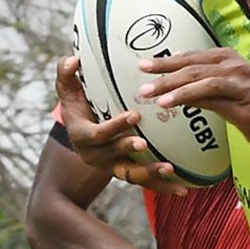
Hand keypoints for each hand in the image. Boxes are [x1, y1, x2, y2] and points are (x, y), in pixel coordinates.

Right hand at [55, 54, 183, 189]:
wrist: (82, 133)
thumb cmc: (78, 105)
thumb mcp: (68, 90)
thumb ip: (66, 74)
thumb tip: (73, 59)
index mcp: (82, 136)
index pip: (97, 134)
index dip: (114, 126)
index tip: (134, 115)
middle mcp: (96, 156)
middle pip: (113, 156)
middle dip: (128, 149)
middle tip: (145, 144)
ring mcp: (112, 167)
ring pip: (131, 174)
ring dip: (150, 174)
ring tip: (170, 169)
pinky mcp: (127, 173)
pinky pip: (146, 184)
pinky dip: (163, 186)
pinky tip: (183, 189)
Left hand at [138, 48, 249, 150]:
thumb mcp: (226, 94)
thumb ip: (204, 87)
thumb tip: (177, 87)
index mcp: (229, 59)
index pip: (192, 56)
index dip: (167, 60)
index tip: (145, 65)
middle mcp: (234, 66)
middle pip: (191, 64)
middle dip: (163, 70)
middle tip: (141, 74)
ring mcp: (239, 82)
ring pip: (198, 77)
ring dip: (171, 85)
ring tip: (150, 93)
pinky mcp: (241, 100)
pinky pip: (208, 96)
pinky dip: (186, 97)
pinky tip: (170, 103)